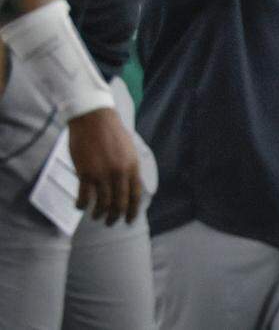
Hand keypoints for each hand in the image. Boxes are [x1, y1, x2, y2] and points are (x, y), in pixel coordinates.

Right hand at [68, 107, 141, 224]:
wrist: (95, 118)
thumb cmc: (112, 132)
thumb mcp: (129, 149)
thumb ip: (130, 167)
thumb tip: (130, 184)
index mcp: (133, 166)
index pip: (135, 195)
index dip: (132, 211)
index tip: (129, 220)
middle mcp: (119, 173)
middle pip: (119, 203)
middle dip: (115, 216)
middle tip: (111, 223)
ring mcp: (102, 174)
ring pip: (102, 203)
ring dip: (99, 214)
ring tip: (96, 217)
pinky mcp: (85, 173)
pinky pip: (84, 197)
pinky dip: (82, 205)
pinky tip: (80, 207)